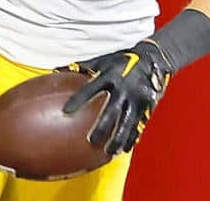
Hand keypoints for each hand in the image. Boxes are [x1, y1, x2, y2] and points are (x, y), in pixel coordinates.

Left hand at [62, 41, 173, 155]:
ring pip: (127, 121)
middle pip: (111, 110)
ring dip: (118, 138)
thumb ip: (82, 67)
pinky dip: (132, 136)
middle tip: (91, 141)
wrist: (152, 59)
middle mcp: (124, 87)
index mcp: (109, 75)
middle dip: (102, 127)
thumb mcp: (102, 61)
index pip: (91, 89)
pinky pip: (139, 123)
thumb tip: (56, 70)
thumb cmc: (121, 60)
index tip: (66, 112)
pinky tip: (125, 148)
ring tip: (109, 151)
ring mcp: (137, 97)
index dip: (78, 100)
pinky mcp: (147, 104)